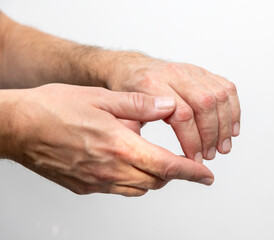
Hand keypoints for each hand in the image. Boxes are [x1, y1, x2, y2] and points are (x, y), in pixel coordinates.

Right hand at [10, 84, 213, 195]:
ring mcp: (96, 181)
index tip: (207, 176)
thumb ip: (140, 104)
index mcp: (119, 145)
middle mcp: (110, 169)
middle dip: (174, 173)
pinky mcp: (84, 187)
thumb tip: (169, 106)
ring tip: (157, 161)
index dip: (192, 172)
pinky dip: (132, 180)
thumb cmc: (53, 108)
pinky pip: (118, 190)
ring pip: (139, 188)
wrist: (17, 126)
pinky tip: (127, 163)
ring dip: (154, 177)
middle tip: (184, 162)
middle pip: (156, 180)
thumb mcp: (101, 97)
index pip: (167, 166)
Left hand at [108, 57, 240, 161]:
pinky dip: (233, 110)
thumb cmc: (127, 91)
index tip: (193, 159)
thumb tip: (159, 154)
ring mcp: (191, 71)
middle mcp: (174, 74)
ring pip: (219, 95)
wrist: (131, 67)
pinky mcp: (202, 72)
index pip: (181, 114)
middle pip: (204, 104)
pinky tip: (232, 129)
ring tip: (223, 147)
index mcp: (151, 83)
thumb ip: (139, 126)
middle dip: (211, 134)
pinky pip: (226, 88)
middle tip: (210, 155)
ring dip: (225, 125)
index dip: (192, 140)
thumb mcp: (122, 110)